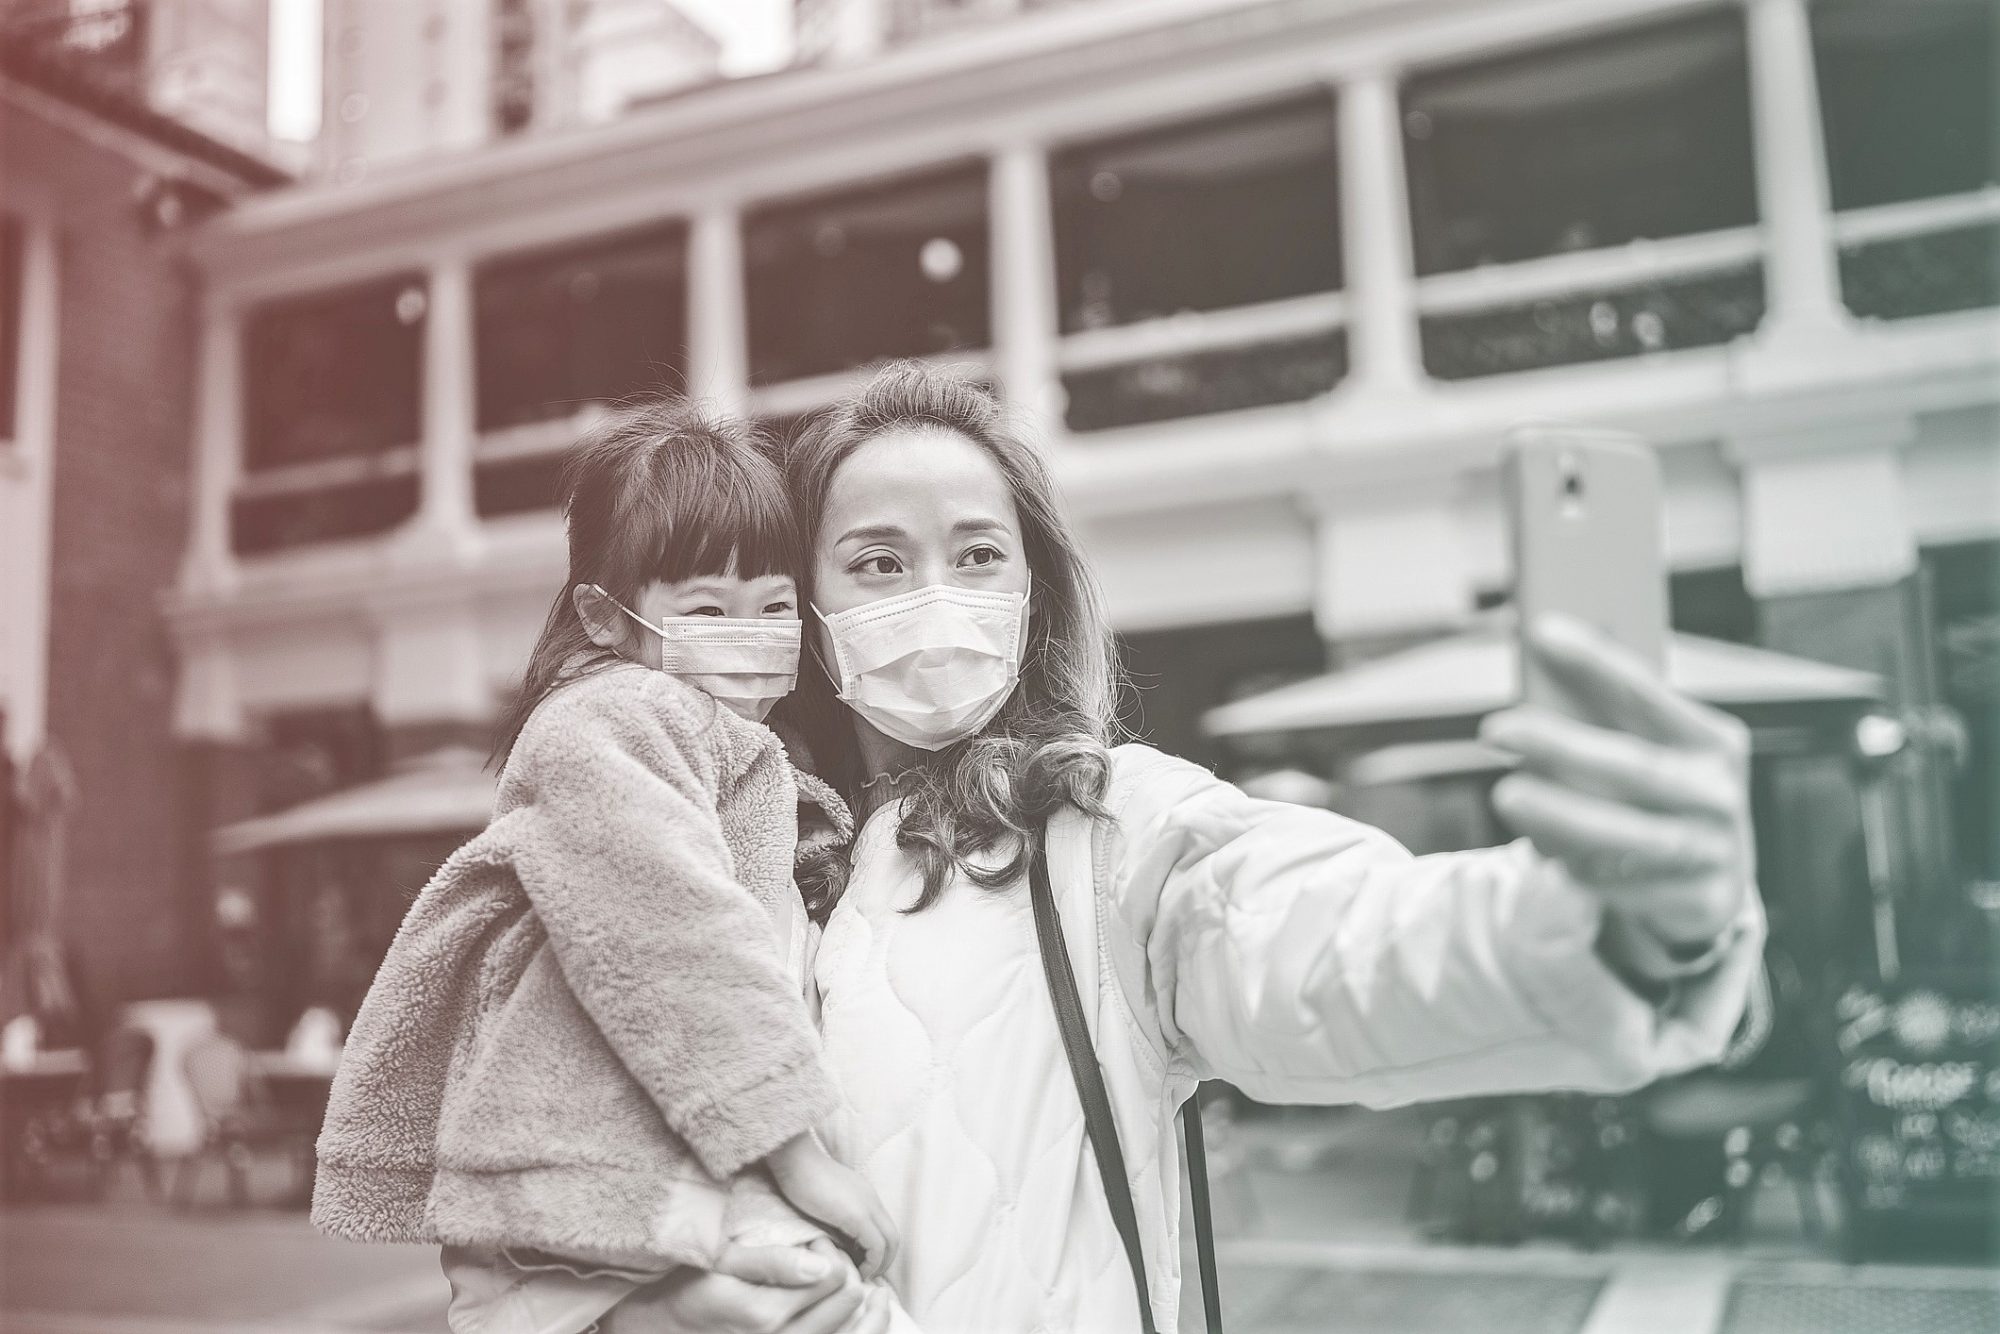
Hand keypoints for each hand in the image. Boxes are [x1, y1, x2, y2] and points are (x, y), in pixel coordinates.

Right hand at [606, 1240, 879, 1333]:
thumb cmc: (683, 1290)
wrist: (656, 1331)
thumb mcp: (718, 1264)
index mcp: (765, 1315)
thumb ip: (770, 1262)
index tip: (815, 1239)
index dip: (831, 1249)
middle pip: (846, 1304)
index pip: (832, 1276)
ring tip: (879, 1295)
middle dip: (850, 1276)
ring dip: (869, 1315)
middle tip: (837, 1260)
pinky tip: (868, 1320)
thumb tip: (823, 1261)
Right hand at [767, 1134, 898, 1280]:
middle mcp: (872, 1200)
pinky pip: (876, 1245)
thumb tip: (838, 1244)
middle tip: (865, 1276)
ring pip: (890, 1242)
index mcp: (865, 1196)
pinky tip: (854, 1269)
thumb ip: (836, 1218)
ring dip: (879, 1264)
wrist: (793, 1159)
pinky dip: (871, 1262)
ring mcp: (867, 1206)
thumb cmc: (799, 1178)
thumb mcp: (824, 1202)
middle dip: (884, 1261)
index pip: (885, 1229)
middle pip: (894, 1237)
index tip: (861, 1265)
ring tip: (860, 1275)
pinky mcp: (857, 1215)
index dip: (879, 1252)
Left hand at [1481, 615, 1753, 971]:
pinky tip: (1541, 843)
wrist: (1711, 878)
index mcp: (1715, 741)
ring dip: (1560, 814)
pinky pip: (1621, 884)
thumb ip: (1603, 716)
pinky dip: (1575, 863)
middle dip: (1561, 745)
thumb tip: (1538, 668)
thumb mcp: (1649, 748)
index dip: (1597, 661)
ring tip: (1506, 795)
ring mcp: (1714, 854)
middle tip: (1496, 727)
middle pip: (1635, 768)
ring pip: (1629, 836)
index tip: (1541, 632)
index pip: (1649, 694)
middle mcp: (1721, 796)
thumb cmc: (1661, 793)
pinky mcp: (1695, 903)